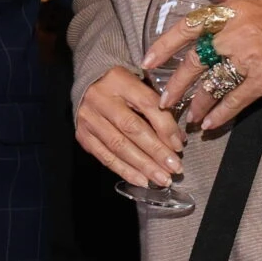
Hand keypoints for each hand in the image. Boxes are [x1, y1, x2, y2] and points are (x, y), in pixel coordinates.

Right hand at [75, 63, 186, 188]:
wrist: (86, 84)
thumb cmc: (121, 86)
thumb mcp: (138, 83)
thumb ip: (156, 106)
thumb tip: (176, 139)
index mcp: (119, 79)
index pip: (147, 104)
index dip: (165, 126)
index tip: (179, 145)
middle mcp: (101, 98)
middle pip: (132, 128)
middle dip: (156, 151)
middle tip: (174, 168)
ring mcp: (89, 118)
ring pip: (118, 146)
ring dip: (143, 165)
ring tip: (161, 179)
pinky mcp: (82, 135)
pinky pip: (105, 157)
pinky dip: (125, 170)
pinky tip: (141, 180)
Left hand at [145, 0, 261, 131]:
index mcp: (228, 14)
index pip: (188, 28)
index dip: (164, 45)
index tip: (147, 61)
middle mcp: (235, 36)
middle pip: (195, 62)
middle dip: (177, 84)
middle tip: (164, 101)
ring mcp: (249, 59)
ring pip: (212, 85)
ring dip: (197, 104)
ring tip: (188, 117)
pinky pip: (235, 101)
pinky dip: (220, 115)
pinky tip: (209, 124)